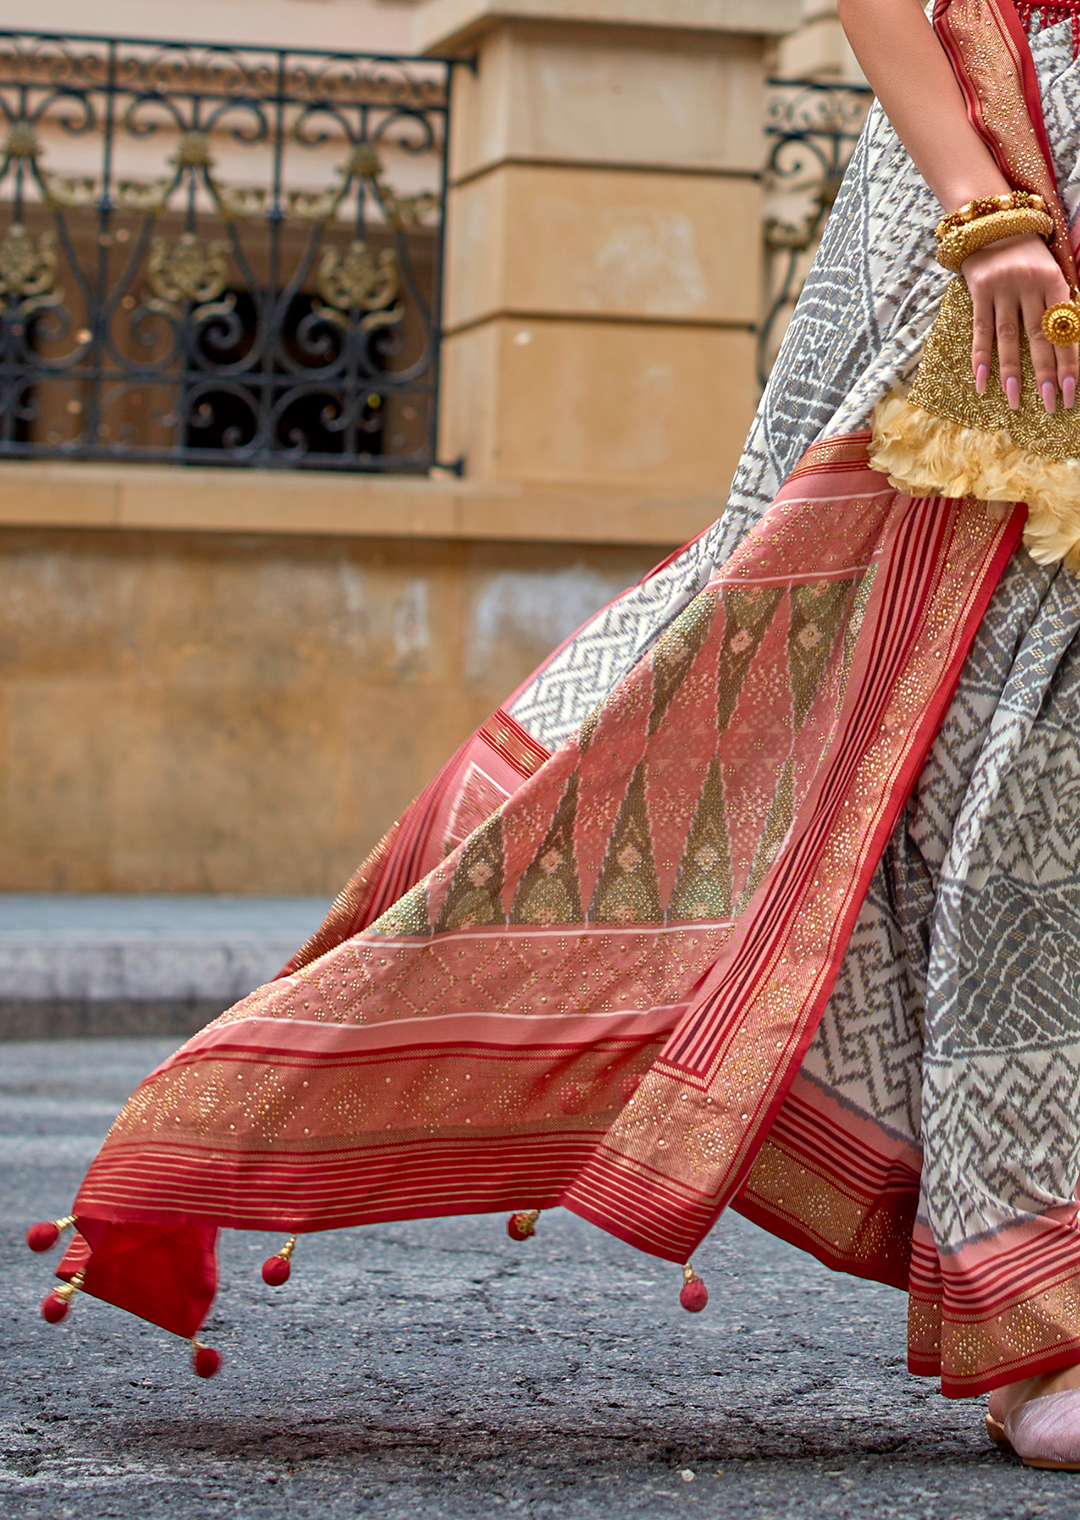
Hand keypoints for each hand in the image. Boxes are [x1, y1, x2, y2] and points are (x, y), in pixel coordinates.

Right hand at [963, 233, 1077, 411]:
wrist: (994, 222)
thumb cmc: (1027, 254)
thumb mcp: (1050, 271)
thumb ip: (1057, 303)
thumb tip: (1067, 344)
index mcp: (1055, 281)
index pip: (1065, 329)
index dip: (1070, 362)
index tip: (1072, 391)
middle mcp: (1030, 285)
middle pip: (1040, 337)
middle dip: (1047, 374)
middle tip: (1051, 405)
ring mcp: (1004, 288)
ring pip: (1010, 337)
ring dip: (1012, 372)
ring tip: (1015, 402)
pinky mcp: (980, 291)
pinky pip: (981, 330)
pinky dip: (981, 357)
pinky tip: (982, 382)